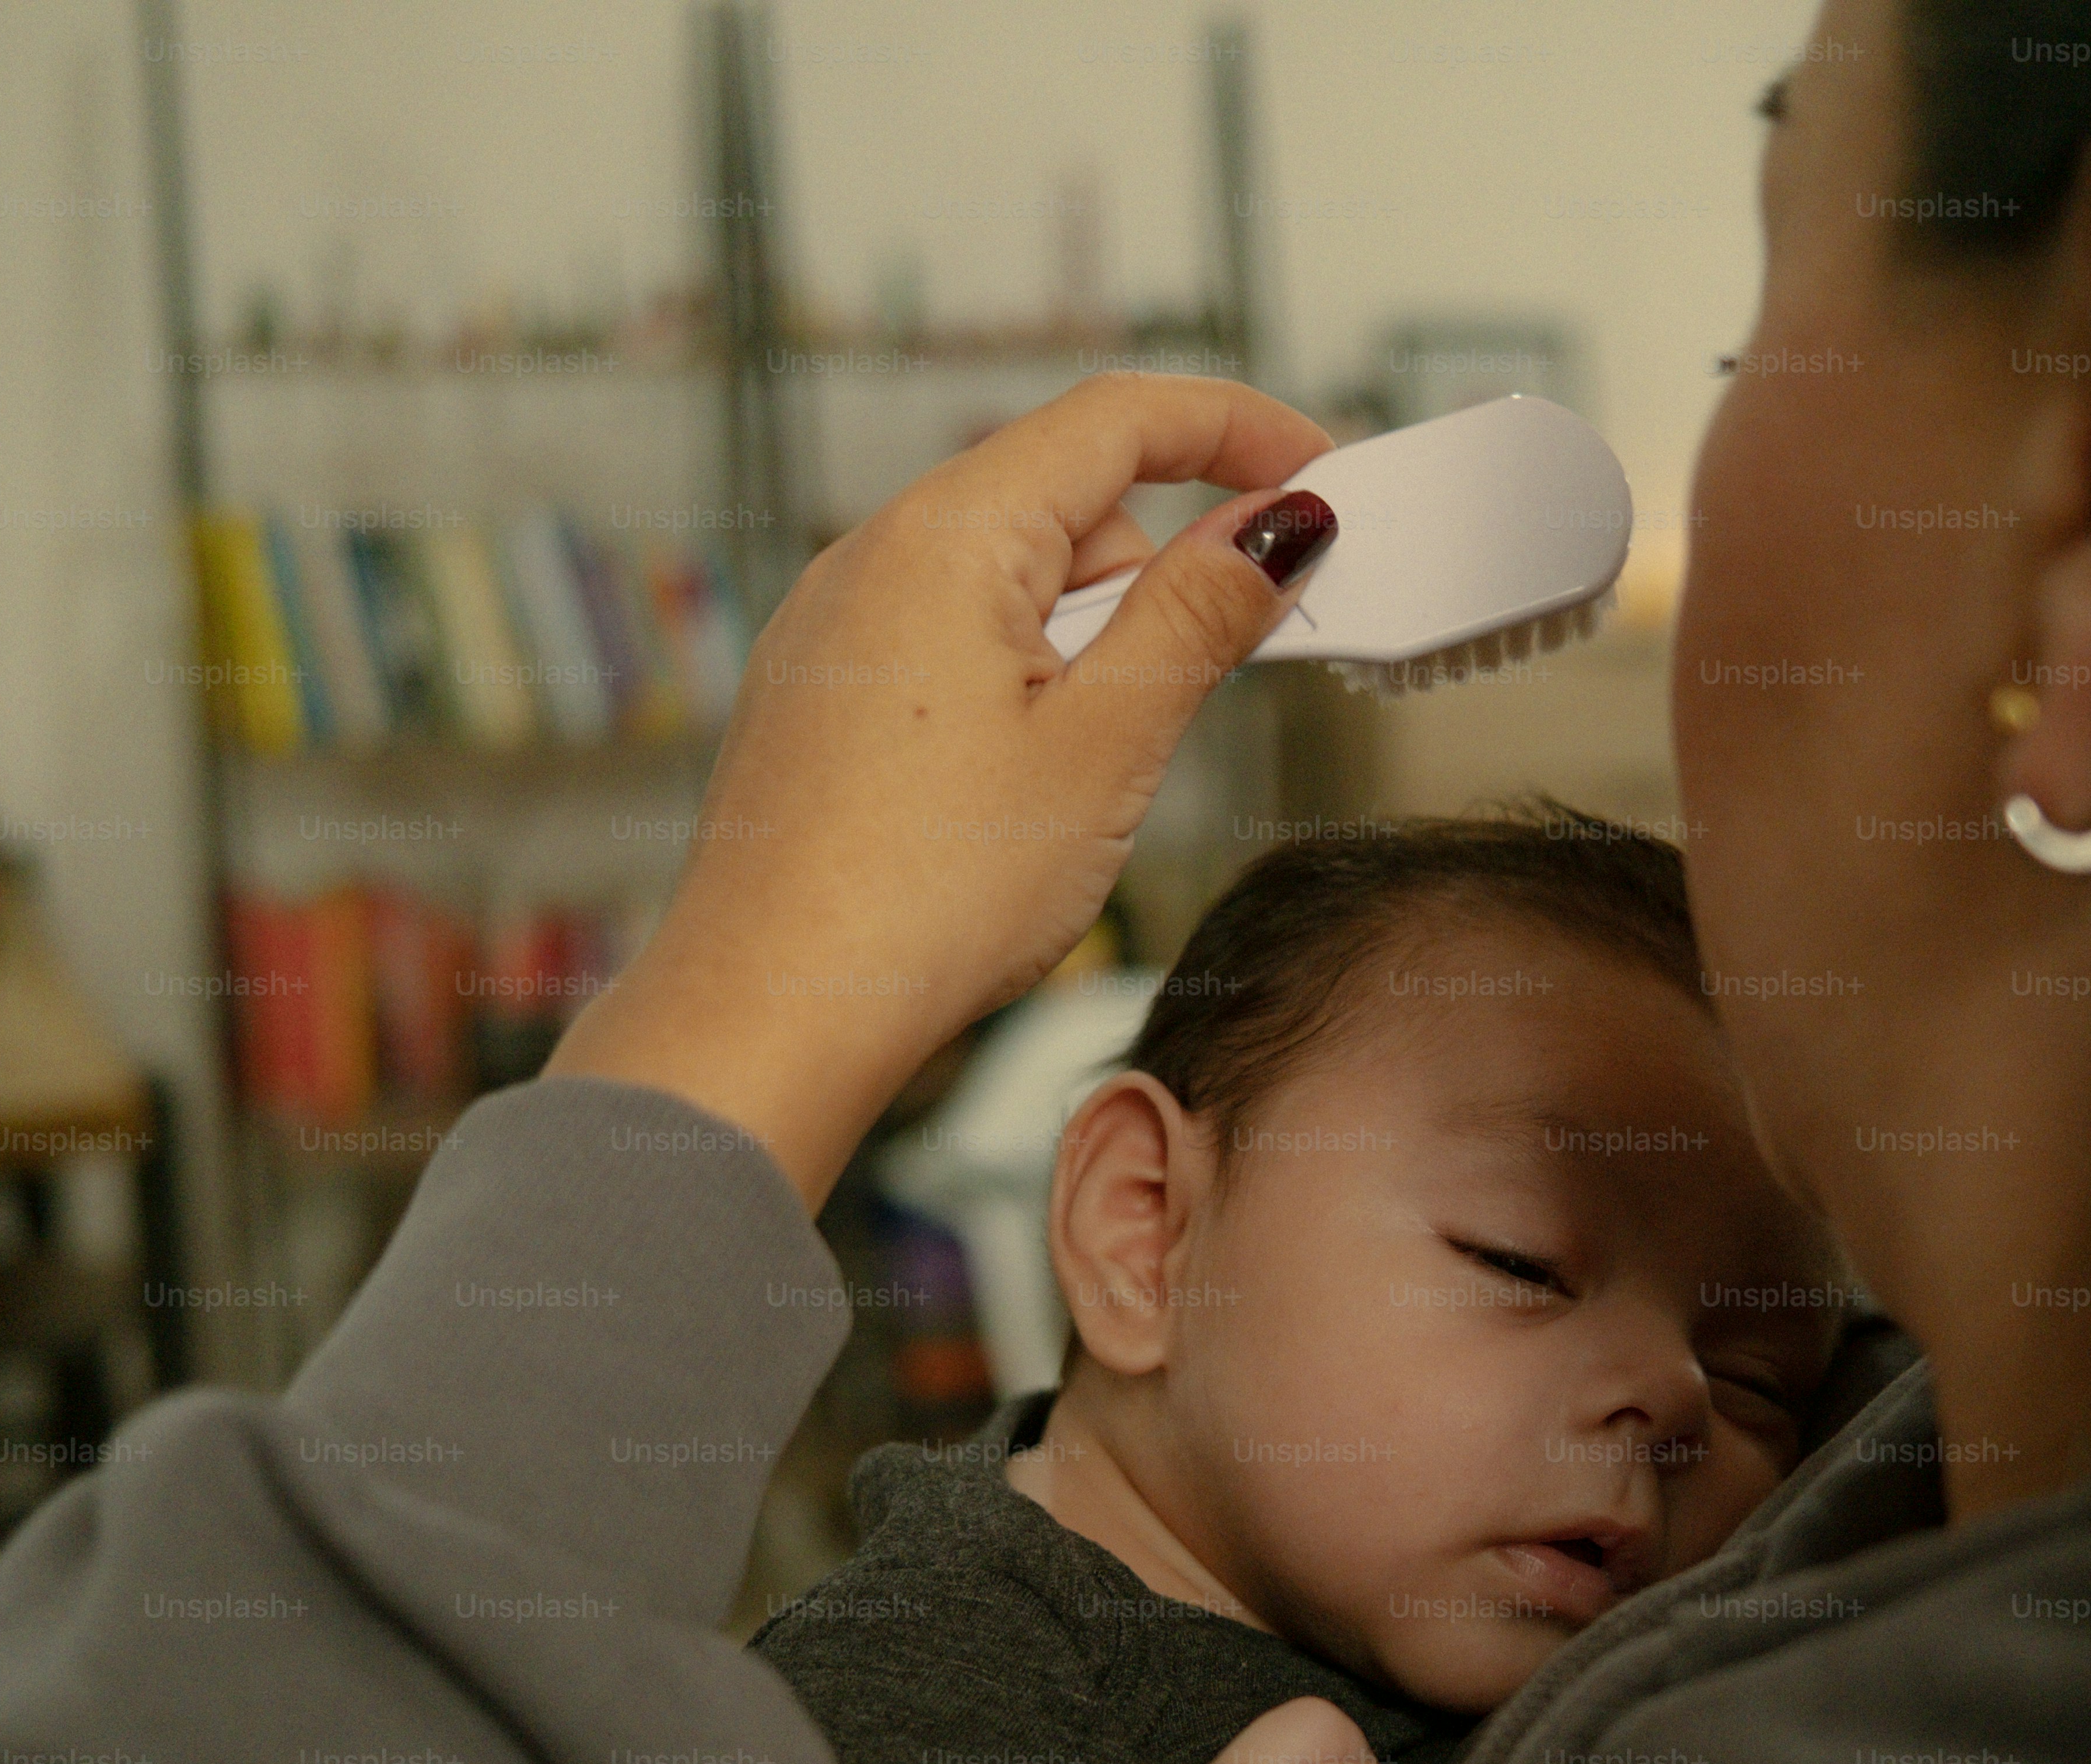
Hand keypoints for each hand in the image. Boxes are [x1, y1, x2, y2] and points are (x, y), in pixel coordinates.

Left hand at [548, 374, 1336, 1206]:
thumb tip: (1275, 527)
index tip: (1320, 468)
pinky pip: (952, 641)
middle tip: (1235, 659)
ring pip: (1010, 579)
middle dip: (1165, 563)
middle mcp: (873, 556)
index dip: (1236, 427)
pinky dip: (1026, 678)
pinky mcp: (822, 698)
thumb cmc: (921, 896)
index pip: (1117, 418)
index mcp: (945, 537)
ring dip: (1093, 638)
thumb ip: (1196, 618)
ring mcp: (836, 627)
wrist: (770, 1018)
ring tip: (1102, 768)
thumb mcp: (1105, 746)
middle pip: (1066, 499)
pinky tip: (1033, 784)